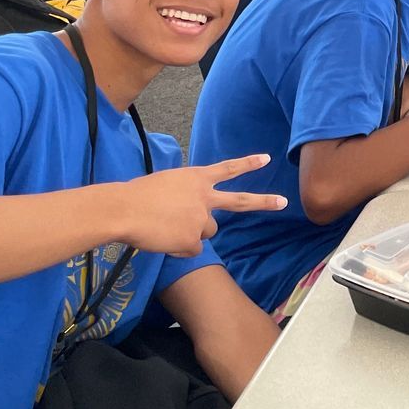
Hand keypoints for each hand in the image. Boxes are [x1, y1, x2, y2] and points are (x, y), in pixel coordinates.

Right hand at [116, 154, 285, 257]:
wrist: (124, 210)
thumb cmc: (136, 196)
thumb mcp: (166, 184)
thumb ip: (184, 195)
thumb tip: (187, 214)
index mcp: (195, 178)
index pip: (227, 169)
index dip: (247, 164)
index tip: (266, 159)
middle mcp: (204, 196)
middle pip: (239, 202)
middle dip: (264, 202)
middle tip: (283, 202)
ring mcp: (201, 218)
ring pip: (206, 232)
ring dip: (192, 233)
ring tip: (167, 226)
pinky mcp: (193, 239)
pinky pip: (191, 249)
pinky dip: (179, 249)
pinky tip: (163, 239)